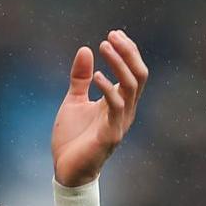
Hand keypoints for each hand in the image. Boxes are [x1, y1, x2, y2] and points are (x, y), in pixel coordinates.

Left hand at [51, 30, 147, 186]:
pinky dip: (107, 88)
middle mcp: (125, 111)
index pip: (133, 72)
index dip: (127, 51)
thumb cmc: (73, 139)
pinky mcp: (110, 135)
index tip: (113, 34)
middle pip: (138, 76)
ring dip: (118, 64)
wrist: (66, 171)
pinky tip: (96, 75)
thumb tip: (85, 49)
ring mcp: (119, 123)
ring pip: (130, 87)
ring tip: (104, 47)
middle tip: (112, 36)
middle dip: (128, 53)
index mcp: (119, 103)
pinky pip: (116, 107)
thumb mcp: (74, 101)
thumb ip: (81, 78)